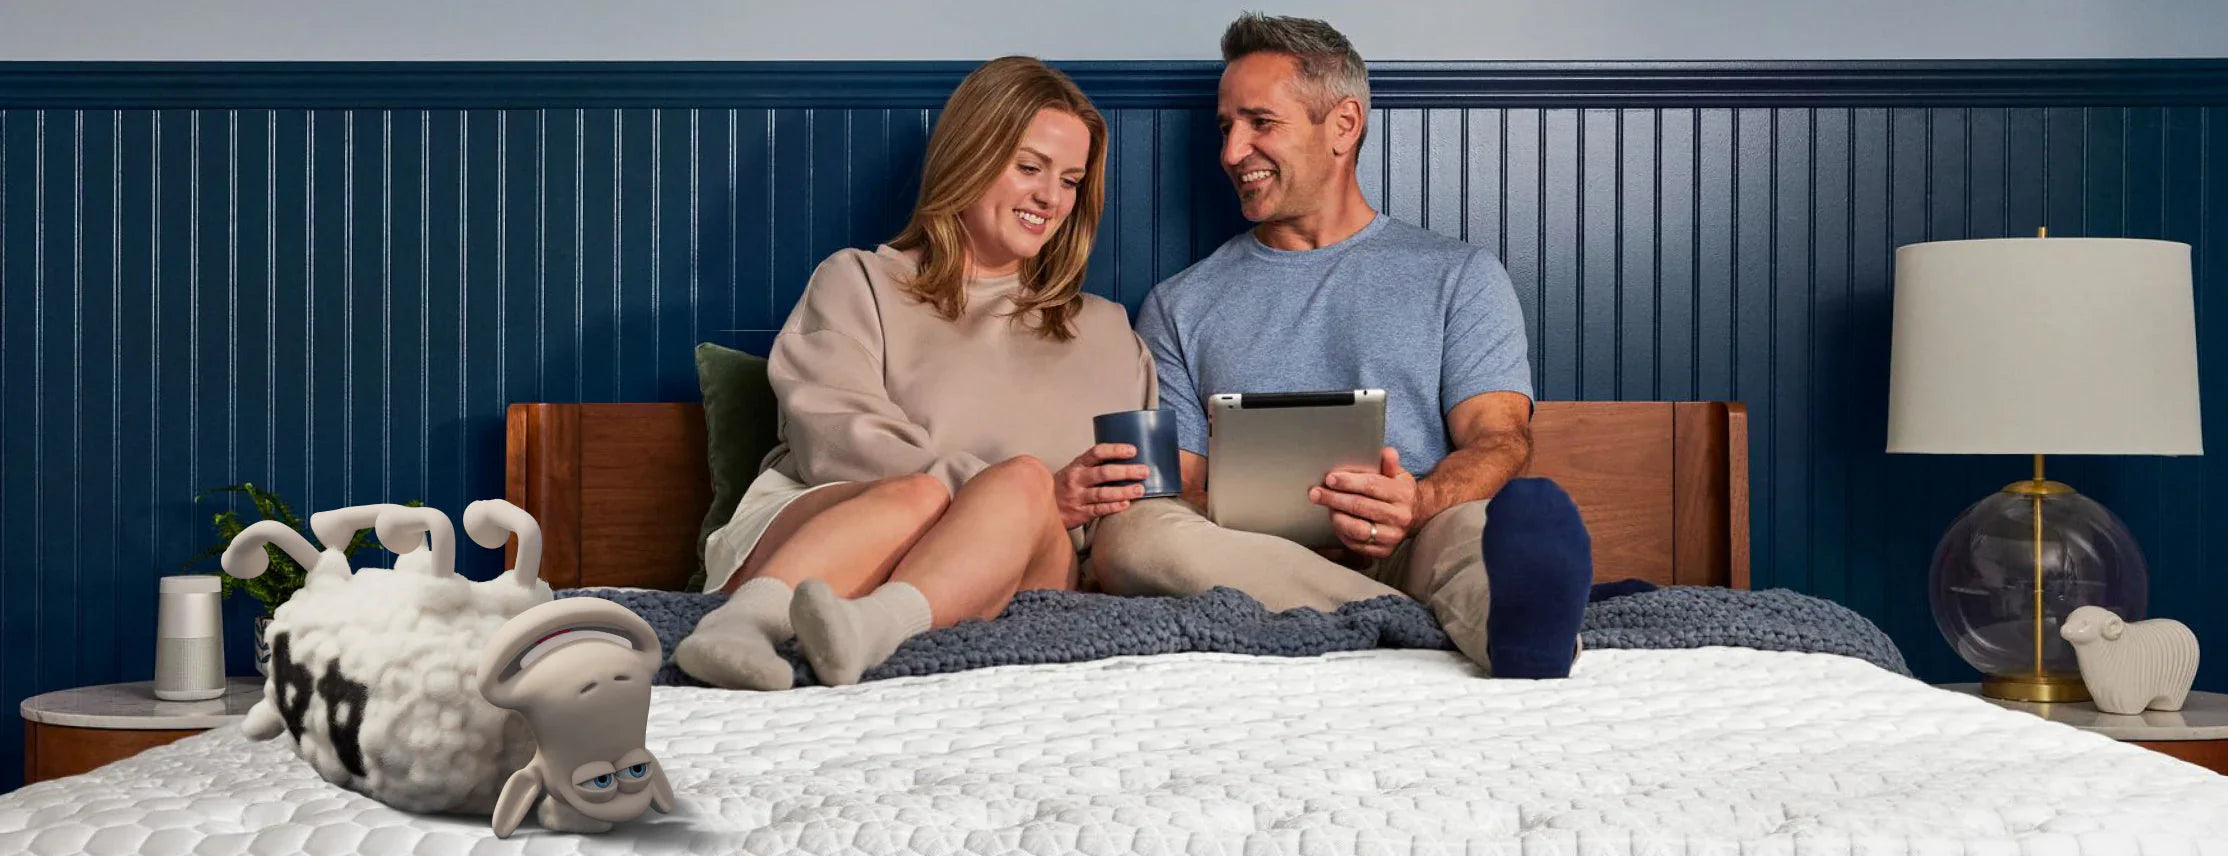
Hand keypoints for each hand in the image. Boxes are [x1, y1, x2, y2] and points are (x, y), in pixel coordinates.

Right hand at [1054, 444, 1151, 528]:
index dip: (1116, 450)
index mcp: (1077, 465)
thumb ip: (1094, 466)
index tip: (1132, 450)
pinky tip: (1126, 504)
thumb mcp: (1074, 471)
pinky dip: (1113, 507)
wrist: (1043, 507)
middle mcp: (1076, 479)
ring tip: (1140, 490)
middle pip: (1104, 473)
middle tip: (1143, 471)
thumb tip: (1126, 460)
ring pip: (1103, 493)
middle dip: (1126, 471)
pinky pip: (1099, 510)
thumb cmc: (1063, 487)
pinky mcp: (1079, 513)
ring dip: (1124, 491)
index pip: (1097, 452)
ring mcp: (1077, 497)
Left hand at [1307, 446, 1418, 560]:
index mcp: (1402, 494)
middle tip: (1316, 492)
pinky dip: (1342, 533)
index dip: (1349, 482)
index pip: (1372, 485)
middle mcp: (1400, 517)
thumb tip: (1386, 452)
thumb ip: (1389, 463)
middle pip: (1361, 506)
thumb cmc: (1397, 491)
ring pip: (1358, 529)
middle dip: (1334, 498)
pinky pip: (1357, 544)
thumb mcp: (1397, 474)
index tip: (1330, 478)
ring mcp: (1392, 536)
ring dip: (1337, 517)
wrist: (1416, 516)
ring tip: (1327, 508)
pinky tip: (1337, 521)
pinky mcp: (1384, 551)